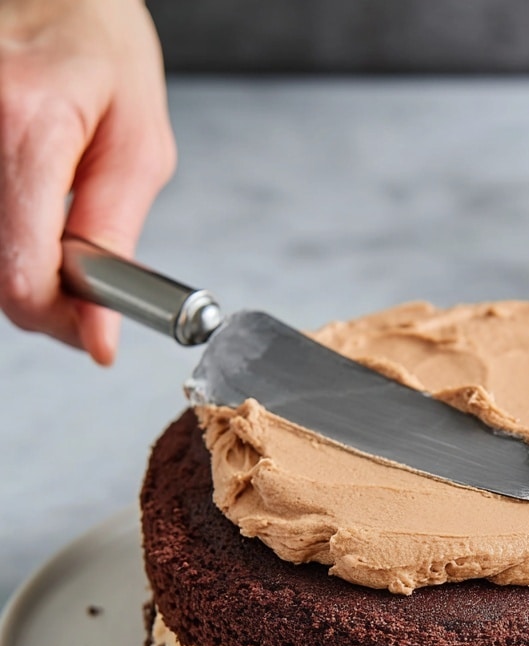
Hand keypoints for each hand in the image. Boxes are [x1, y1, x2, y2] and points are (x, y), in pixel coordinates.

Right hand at [0, 0, 174, 362]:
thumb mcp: (137, 146)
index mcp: (26, 120)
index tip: (88, 327)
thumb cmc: (98, 48)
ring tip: (44, 207)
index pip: (19, 274)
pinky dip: (0, 227)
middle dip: (37, 286)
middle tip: (75, 259)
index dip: (57, 318)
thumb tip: (97, 337)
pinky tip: (20, 196)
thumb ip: (114, 242)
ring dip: (13, 254)